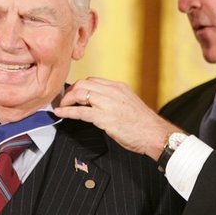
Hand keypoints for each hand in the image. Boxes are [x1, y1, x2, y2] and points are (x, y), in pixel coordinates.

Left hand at [55, 77, 180, 160]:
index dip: (79, 86)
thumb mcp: (128, 103)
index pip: (92, 80)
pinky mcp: (104, 117)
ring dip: (66, 100)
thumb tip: (99, 103)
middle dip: (70, 91)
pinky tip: (60, 113)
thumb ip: (114, 100)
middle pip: (83, 83)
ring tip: (61, 106)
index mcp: (118, 87)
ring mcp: (108, 103)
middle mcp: (112, 91)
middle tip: (64, 100)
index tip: (72, 93)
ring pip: (79, 94)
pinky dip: (67, 111)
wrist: (155, 134)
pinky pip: (80, 111)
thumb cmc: (143, 124)